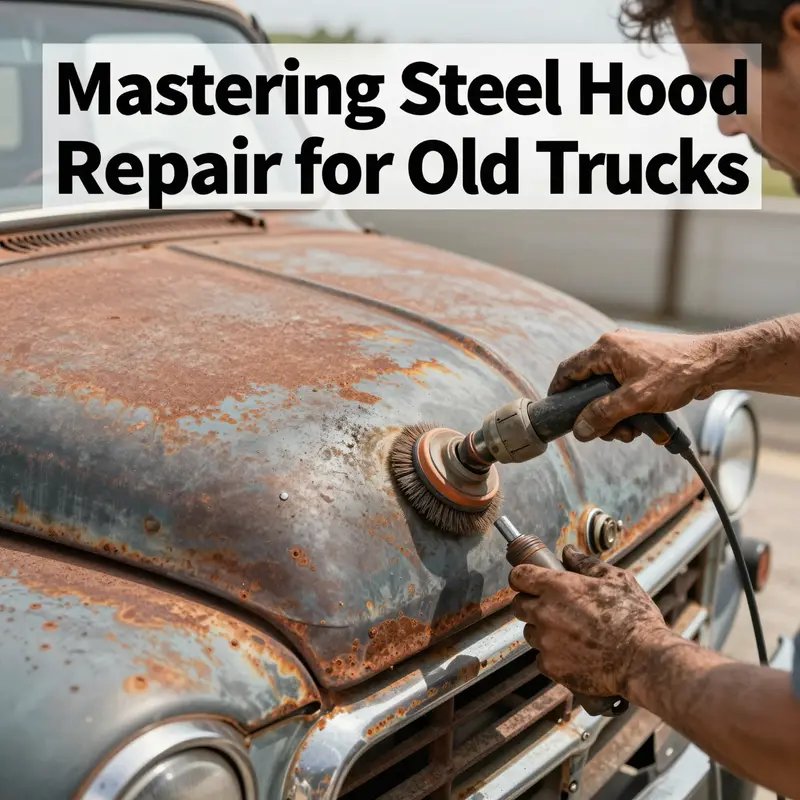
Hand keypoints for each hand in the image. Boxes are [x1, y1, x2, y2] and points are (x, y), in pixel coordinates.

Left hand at [509, 545, 673, 698]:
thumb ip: (586, 564)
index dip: (523, 577)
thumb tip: (568, 553)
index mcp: (557, 587)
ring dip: (542, 631)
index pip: (519, 576)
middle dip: (531, 604)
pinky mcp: (552, 667)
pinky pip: (541, 658)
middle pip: (518, 605)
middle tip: (553, 608)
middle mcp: (545, 613)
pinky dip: (553, 656)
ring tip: (571, 633)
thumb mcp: (616, 579)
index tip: (530, 581)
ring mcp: (546, 642)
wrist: (644, 661)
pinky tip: (575, 654)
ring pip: (530, 633)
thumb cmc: (634, 617)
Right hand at [549, 328, 718, 441]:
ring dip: (615, 413)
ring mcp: (630, 354)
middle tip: (609, 432)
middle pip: (589, 385)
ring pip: (608, 389)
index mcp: (606, 349)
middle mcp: (614, 347)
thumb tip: (580, 430)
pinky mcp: (644, 363)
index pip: (569, 370)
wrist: (716, 363)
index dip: (559, 392)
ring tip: (632, 430)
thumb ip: (604, 414)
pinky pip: (624, 387)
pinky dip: (628, 405)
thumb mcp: (636, 399)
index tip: (558, 412)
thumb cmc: (679, 373)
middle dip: (597, 413)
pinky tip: (642, 419)